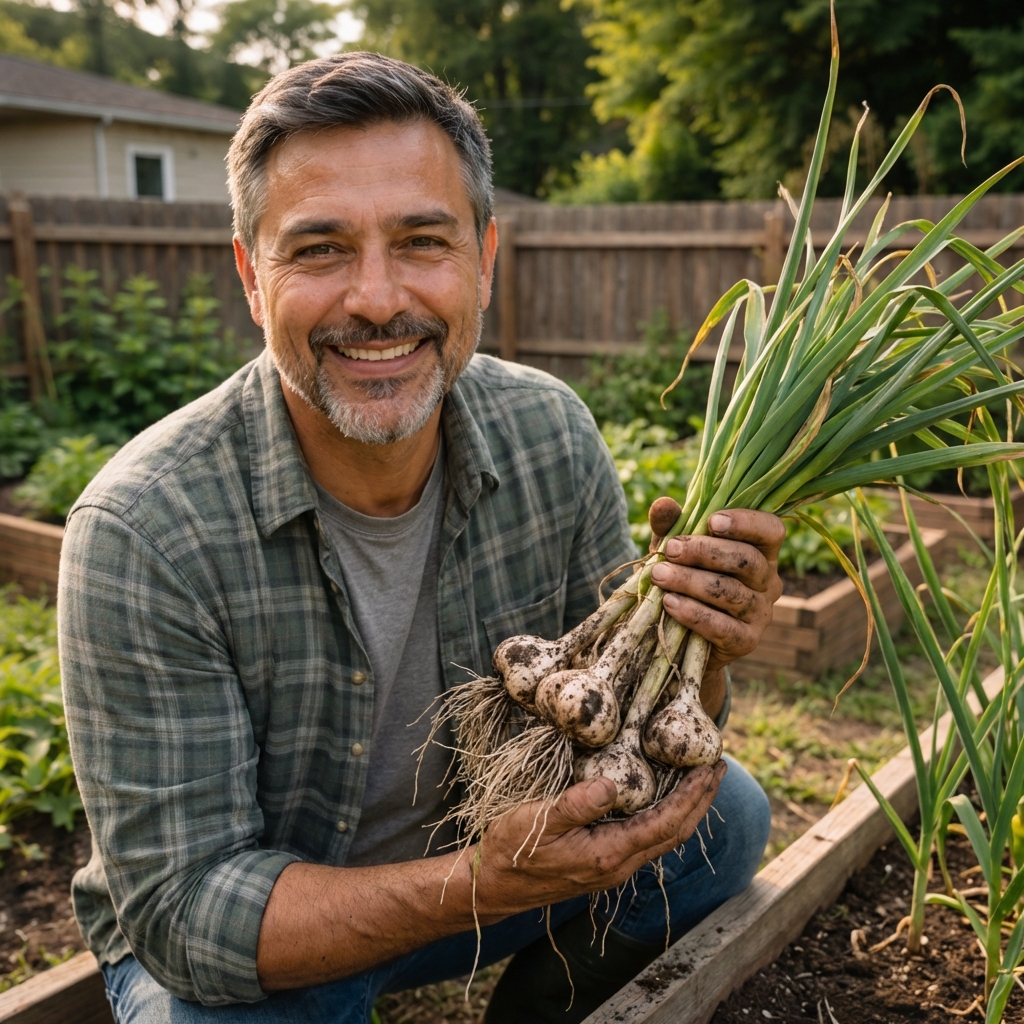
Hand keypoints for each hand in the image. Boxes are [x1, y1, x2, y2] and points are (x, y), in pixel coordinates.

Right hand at [475, 761, 724, 919]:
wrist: (494, 886)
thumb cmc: (513, 851)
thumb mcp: (539, 821)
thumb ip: (576, 805)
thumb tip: (610, 785)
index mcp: (609, 854)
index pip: (666, 823)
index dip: (693, 795)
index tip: (710, 768)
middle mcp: (619, 864)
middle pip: (675, 832)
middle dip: (700, 799)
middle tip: (717, 766)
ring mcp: (613, 865)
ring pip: (663, 836)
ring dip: (686, 807)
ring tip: (698, 778)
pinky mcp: (604, 861)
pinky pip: (647, 836)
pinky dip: (665, 813)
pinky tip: (662, 796)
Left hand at [649, 507, 784, 675]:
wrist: (685, 638)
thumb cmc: (687, 581)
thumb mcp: (678, 551)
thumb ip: (673, 526)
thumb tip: (663, 504)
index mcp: (762, 552)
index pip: (771, 530)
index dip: (746, 523)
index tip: (712, 521)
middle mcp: (769, 582)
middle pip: (747, 560)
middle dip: (705, 552)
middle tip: (671, 549)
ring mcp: (761, 614)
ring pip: (730, 592)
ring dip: (690, 581)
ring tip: (659, 576)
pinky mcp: (747, 641)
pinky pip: (722, 626)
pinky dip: (693, 613)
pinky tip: (669, 603)